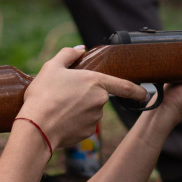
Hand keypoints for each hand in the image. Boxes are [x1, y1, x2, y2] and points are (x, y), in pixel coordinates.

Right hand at [18, 46, 147, 148]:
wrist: (36, 127)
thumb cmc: (43, 94)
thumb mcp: (52, 67)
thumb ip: (69, 54)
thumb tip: (81, 49)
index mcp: (96, 81)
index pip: (126, 86)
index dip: (138, 90)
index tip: (145, 94)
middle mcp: (100, 101)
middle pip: (99, 97)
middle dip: (86, 97)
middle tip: (65, 96)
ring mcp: (95, 119)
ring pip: (91, 111)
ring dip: (80, 109)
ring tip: (59, 107)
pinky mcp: (88, 133)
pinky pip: (84, 124)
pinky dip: (75, 122)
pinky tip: (61, 119)